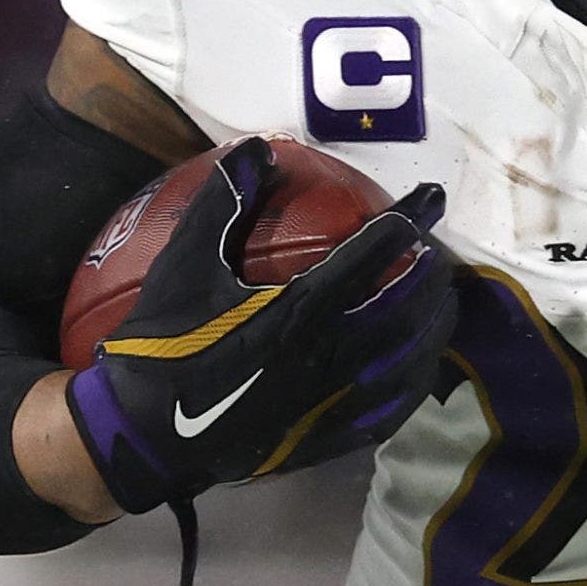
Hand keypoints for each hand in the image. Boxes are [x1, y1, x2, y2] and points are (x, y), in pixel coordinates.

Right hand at [66, 138, 457, 513]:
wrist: (145, 436)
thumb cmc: (163, 345)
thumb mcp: (183, 265)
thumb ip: (223, 202)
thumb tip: (259, 147)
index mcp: (299, 307)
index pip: (377, 250)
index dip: (412, 217)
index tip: (432, 196)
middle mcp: (330, 353)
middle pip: (410, 305)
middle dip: (432, 271)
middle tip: (435, 249)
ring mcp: (335, 401)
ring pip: (412, 357)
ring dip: (436, 322)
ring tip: (441, 298)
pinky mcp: (332, 438)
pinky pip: (396, 408)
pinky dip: (419, 378)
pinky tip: (421, 362)